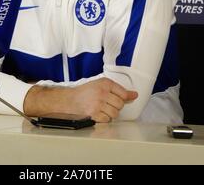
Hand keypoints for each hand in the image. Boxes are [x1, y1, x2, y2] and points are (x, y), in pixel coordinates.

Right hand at [23, 78, 137, 122]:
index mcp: (105, 83)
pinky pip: (107, 120)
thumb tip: (133, 95)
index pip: (123, 93)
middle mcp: (102, 92)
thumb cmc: (85, 92)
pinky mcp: (94, 113)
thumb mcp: (101, 85)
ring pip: (115, 113)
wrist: (69, 99)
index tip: (128, 97)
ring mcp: (98, 103)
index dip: (125, 97)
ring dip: (110, 113)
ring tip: (103, 109)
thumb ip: (117, 90)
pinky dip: (104, 119)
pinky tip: (98, 113)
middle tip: (108, 104)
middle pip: (120, 104)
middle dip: (116, 106)